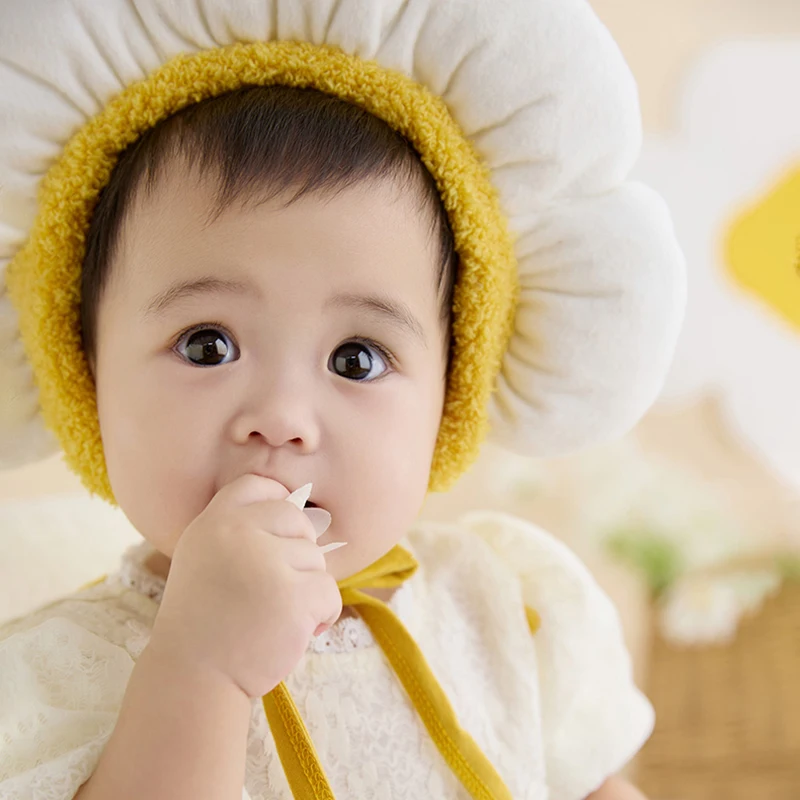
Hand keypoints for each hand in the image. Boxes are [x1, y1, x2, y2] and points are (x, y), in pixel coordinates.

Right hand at [147, 474, 341, 697]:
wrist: (193, 677)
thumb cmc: (205, 618)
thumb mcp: (206, 556)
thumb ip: (241, 529)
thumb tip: (298, 506)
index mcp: (214, 520)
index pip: (259, 485)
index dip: (275, 506)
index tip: (271, 538)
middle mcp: (239, 533)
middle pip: (298, 521)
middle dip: (297, 554)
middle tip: (272, 588)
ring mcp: (268, 563)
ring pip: (317, 560)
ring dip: (306, 589)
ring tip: (273, 615)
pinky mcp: (295, 596)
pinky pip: (330, 593)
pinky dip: (321, 616)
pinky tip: (291, 631)